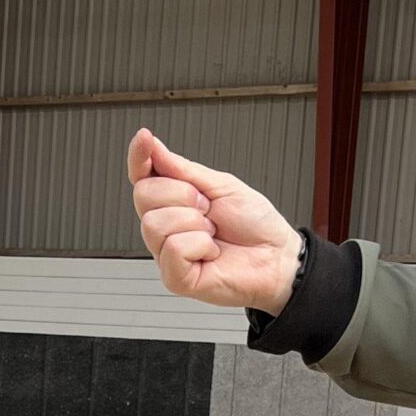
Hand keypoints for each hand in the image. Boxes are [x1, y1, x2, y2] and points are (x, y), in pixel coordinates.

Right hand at [127, 128, 302, 310]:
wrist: (277, 256)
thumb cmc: (254, 225)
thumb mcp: (221, 185)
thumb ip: (184, 169)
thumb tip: (155, 148)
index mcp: (173, 201)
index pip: (142, 176)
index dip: (139, 156)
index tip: (144, 138)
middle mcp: (165, 226)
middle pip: (143, 195)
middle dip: (182, 194)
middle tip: (207, 207)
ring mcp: (166, 253)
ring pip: (154, 223)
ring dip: (194, 222)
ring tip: (211, 232)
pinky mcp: (175, 278)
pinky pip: (173, 249)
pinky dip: (200, 245)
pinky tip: (210, 252)